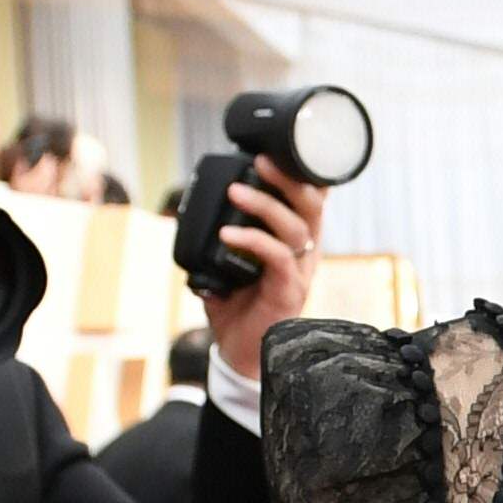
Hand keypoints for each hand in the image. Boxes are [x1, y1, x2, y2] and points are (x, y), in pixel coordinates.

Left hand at [196, 167, 329, 381]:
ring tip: (236, 191)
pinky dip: (253, 240)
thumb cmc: (235, 304)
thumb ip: (220, 233)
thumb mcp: (227, 261)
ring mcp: (300, 271)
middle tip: (260, 161)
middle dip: (288, 178)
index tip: (277, 149)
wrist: (239, 353)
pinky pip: (278, 256)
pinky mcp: (288, 290)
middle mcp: (304, 252)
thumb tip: (189, 205)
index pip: (313, 199)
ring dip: (265, 204)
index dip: (304, 173)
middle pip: (313, 205)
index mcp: (296, 240)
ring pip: (297, 226)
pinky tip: (227, 233)